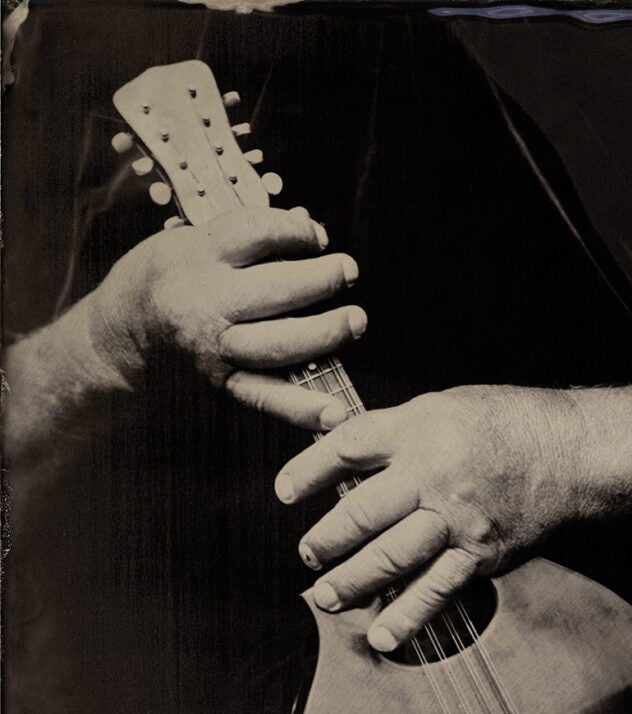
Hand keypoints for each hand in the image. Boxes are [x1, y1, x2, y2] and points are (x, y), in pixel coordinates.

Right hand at [92, 206, 364, 430]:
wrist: (124, 335)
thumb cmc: (172, 279)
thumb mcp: (194, 240)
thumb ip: (248, 238)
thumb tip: (310, 231)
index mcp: (199, 257)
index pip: (258, 233)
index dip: (297, 231)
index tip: (317, 236)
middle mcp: (207, 303)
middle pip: (277, 290)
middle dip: (322, 280)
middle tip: (347, 271)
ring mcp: (215, 348)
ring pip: (279, 343)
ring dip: (326, 333)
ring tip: (355, 320)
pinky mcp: (223, 381)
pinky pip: (267, 396)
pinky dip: (303, 408)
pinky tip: (335, 411)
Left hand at [274, 385, 589, 650]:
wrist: (572, 453)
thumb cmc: (506, 424)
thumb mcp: (442, 406)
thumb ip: (391, 434)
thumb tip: (339, 456)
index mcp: (419, 429)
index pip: (347, 448)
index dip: (307, 470)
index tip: (285, 491)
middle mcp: (434, 475)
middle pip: (361, 513)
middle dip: (325, 539)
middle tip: (307, 553)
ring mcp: (457, 519)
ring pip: (390, 559)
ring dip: (351, 582)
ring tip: (326, 594)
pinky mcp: (480, 555)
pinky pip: (436, 591)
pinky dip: (406, 617)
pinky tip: (382, 636)